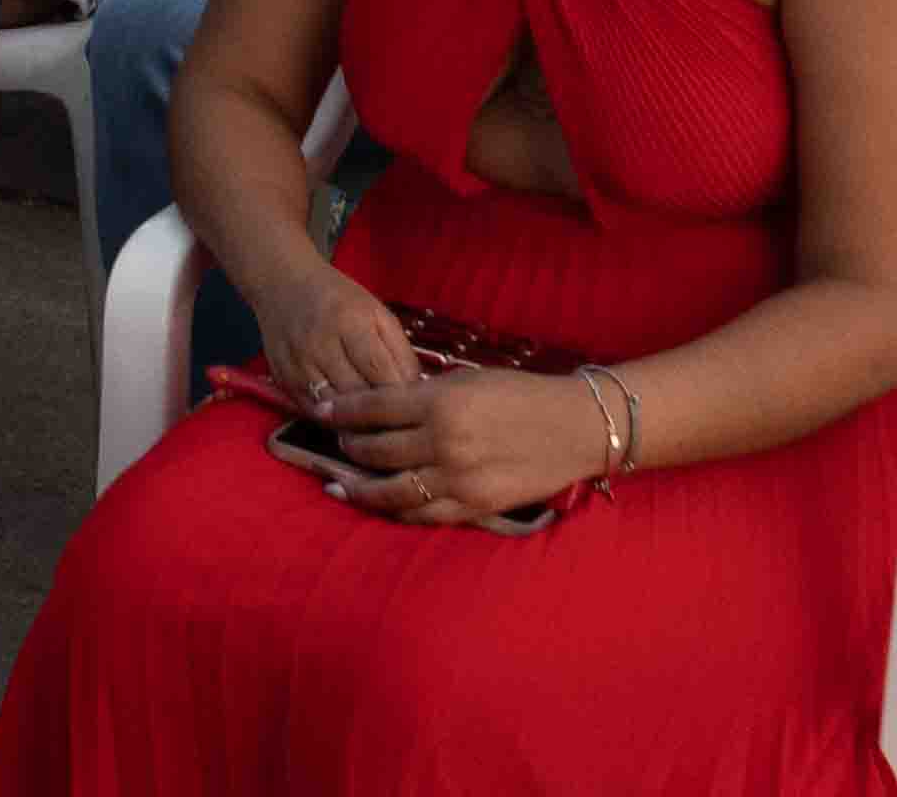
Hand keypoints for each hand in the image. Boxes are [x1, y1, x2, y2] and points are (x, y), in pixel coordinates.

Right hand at [248, 263, 415, 414]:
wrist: (281, 283)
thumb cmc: (339, 299)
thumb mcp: (377, 313)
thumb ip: (399, 351)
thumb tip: (415, 392)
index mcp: (351, 322)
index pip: (381, 374)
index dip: (401, 398)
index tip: (417, 412)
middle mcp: (321, 344)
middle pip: (358, 397)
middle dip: (381, 416)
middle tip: (400, 428)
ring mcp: (298, 364)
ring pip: (334, 411)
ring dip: (357, 424)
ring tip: (377, 431)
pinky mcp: (282, 378)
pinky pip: (313, 411)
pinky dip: (333, 421)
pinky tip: (348, 422)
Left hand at [323, 365, 618, 527]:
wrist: (574, 427)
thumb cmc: (521, 394)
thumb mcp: (467, 381)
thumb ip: (424, 396)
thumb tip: (381, 406)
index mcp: (439, 402)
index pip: (372, 408)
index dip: (341, 410)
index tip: (322, 410)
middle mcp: (443, 441)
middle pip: (376, 449)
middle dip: (348, 446)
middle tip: (336, 443)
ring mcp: (457, 478)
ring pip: (391, 490)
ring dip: (360, 487)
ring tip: (339, 483)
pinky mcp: (474, 505)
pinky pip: (423, 515)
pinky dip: (397, 511)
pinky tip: (380, 506)